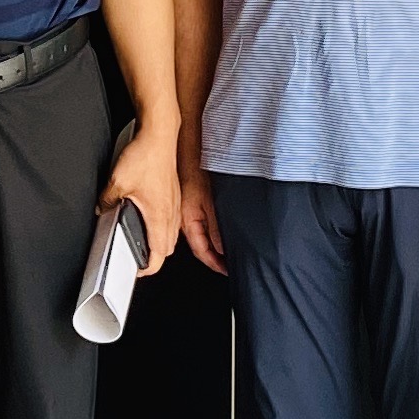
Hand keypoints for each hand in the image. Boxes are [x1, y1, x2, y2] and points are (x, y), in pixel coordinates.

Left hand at [100, 124, 182, 279]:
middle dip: (154, 258)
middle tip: (138, 258)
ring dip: (160, 242)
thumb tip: (101, 210)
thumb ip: (106, 202)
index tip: (136, 271)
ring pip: (172, 233)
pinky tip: (150, 217)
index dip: (148, 269)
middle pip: (167, 248)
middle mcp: (171, 213)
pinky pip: (172, 218)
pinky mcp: (174, 193)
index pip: (159, 255)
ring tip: (143, 241)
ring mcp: (175, 203)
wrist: (160, 135)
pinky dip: (163, 226)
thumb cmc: (146, 156)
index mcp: (159, 216)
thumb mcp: (117, 183)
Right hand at [175, 159, 226, 275]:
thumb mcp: (211, 203)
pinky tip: (224, 230)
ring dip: (216, 245)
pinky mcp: (191, 202)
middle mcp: (185, 219)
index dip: (215, 264)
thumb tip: (223, 249)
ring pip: (202, 235)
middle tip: (232, 265)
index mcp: (187, 222)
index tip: (228, 270)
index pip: (202, 252)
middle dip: (216, 258)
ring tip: (231, 251)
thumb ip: (216, 228)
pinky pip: (202, 223)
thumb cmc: (196, 169)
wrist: (187, 148)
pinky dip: (213, 231)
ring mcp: (187, 211)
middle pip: (201, 246)